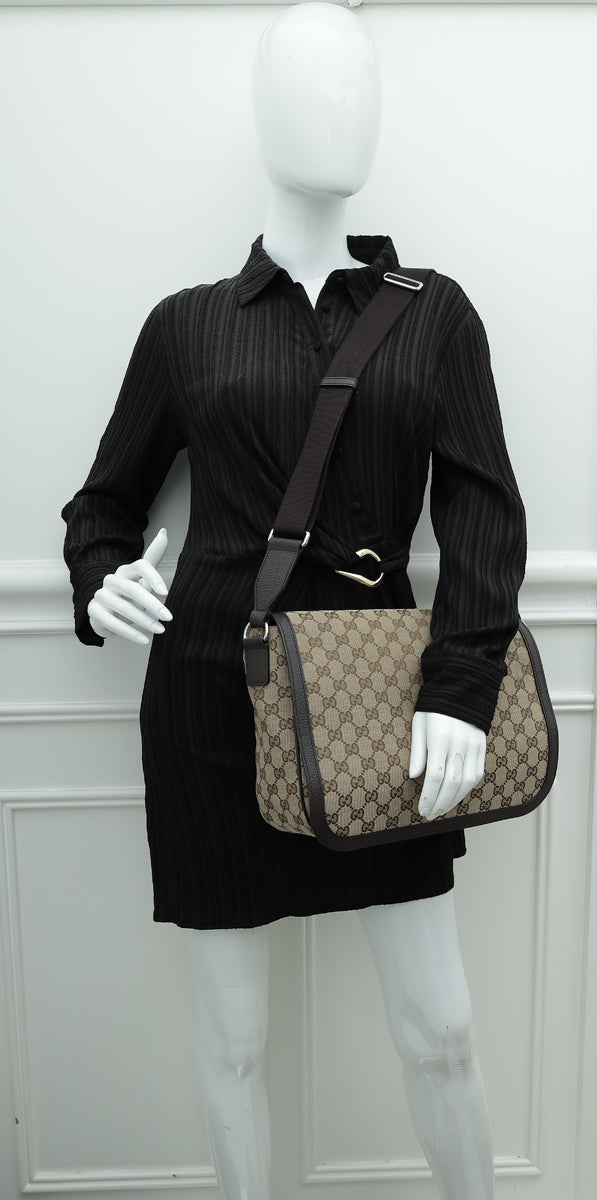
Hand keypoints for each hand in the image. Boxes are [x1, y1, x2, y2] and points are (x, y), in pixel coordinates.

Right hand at [88, 528, 172, 645]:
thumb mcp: (142, 577)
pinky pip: (112, 623)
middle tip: (169, 617)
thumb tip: (164, 532)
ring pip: (124, 608)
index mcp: (126, 570)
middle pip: (133, 589)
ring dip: (144, 621)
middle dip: (152, 604)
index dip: (153, 577)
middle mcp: (112, 579)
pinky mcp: (93, 611)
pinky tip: (144, 639)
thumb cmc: (129, 593)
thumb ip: (153, 556)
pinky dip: (129, 632)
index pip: (140, 565)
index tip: (166, 592)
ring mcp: (101, 595)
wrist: (104, 611)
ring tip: (160, 631)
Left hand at [409, 711, 485, 820]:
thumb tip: (414, 776)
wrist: (461, 689)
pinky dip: (467, 789)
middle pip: (452, 783)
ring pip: (467, 782)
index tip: (421, 809)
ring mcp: (473, 746)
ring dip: (454, 800)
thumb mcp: (419, 724)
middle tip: (430, 815)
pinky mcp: (482, 747)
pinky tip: (457, 796)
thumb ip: (417, 751)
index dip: (428, 796)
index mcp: (440, 738)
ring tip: (441, 810)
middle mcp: (459, 744)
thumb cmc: (433, 708)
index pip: (435, 775)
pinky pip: (477, 773)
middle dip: (440, 803)